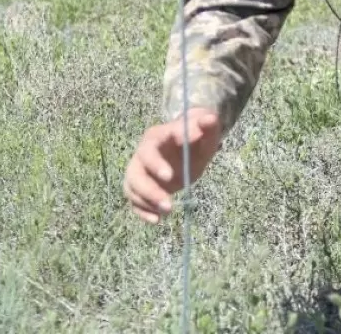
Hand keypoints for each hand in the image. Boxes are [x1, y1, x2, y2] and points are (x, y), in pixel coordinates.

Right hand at [124, 108, 222, 223]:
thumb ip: (207, 126)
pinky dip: (142, 211)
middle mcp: (143, 153)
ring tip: (168, 211)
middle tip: (168, 202)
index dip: (156, 163)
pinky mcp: (140, 186)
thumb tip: (208, 120)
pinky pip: (133, 199)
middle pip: (137, 170)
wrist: (189, 146)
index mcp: (157, 136)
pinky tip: (157, 220)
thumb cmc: (196, 139)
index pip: (150, 147)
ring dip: (147, 201)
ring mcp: (139, 170)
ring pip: (132, 186)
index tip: (170, 175)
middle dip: (150, 188)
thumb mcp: (206, 133)